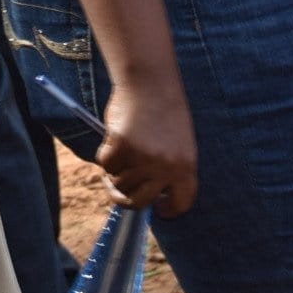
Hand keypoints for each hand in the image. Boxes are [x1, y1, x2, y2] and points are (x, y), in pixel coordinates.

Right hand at [94, 74, 197, 216]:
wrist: (150, 82)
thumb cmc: (164, 111)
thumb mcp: (178, 144)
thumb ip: (169, 169)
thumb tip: (148, 197)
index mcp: (186, 167)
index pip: (181, 204)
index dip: (167, 209)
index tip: (158, 208)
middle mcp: (165, 166)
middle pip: (140, 202)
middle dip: (128, 198)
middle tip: (121, 188)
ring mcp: (142, 158)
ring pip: (120, 184)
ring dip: (115, 174)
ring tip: (120, 157)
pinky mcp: (121, 147)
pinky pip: (106, 166)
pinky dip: (105, 156)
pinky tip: (113, 142)